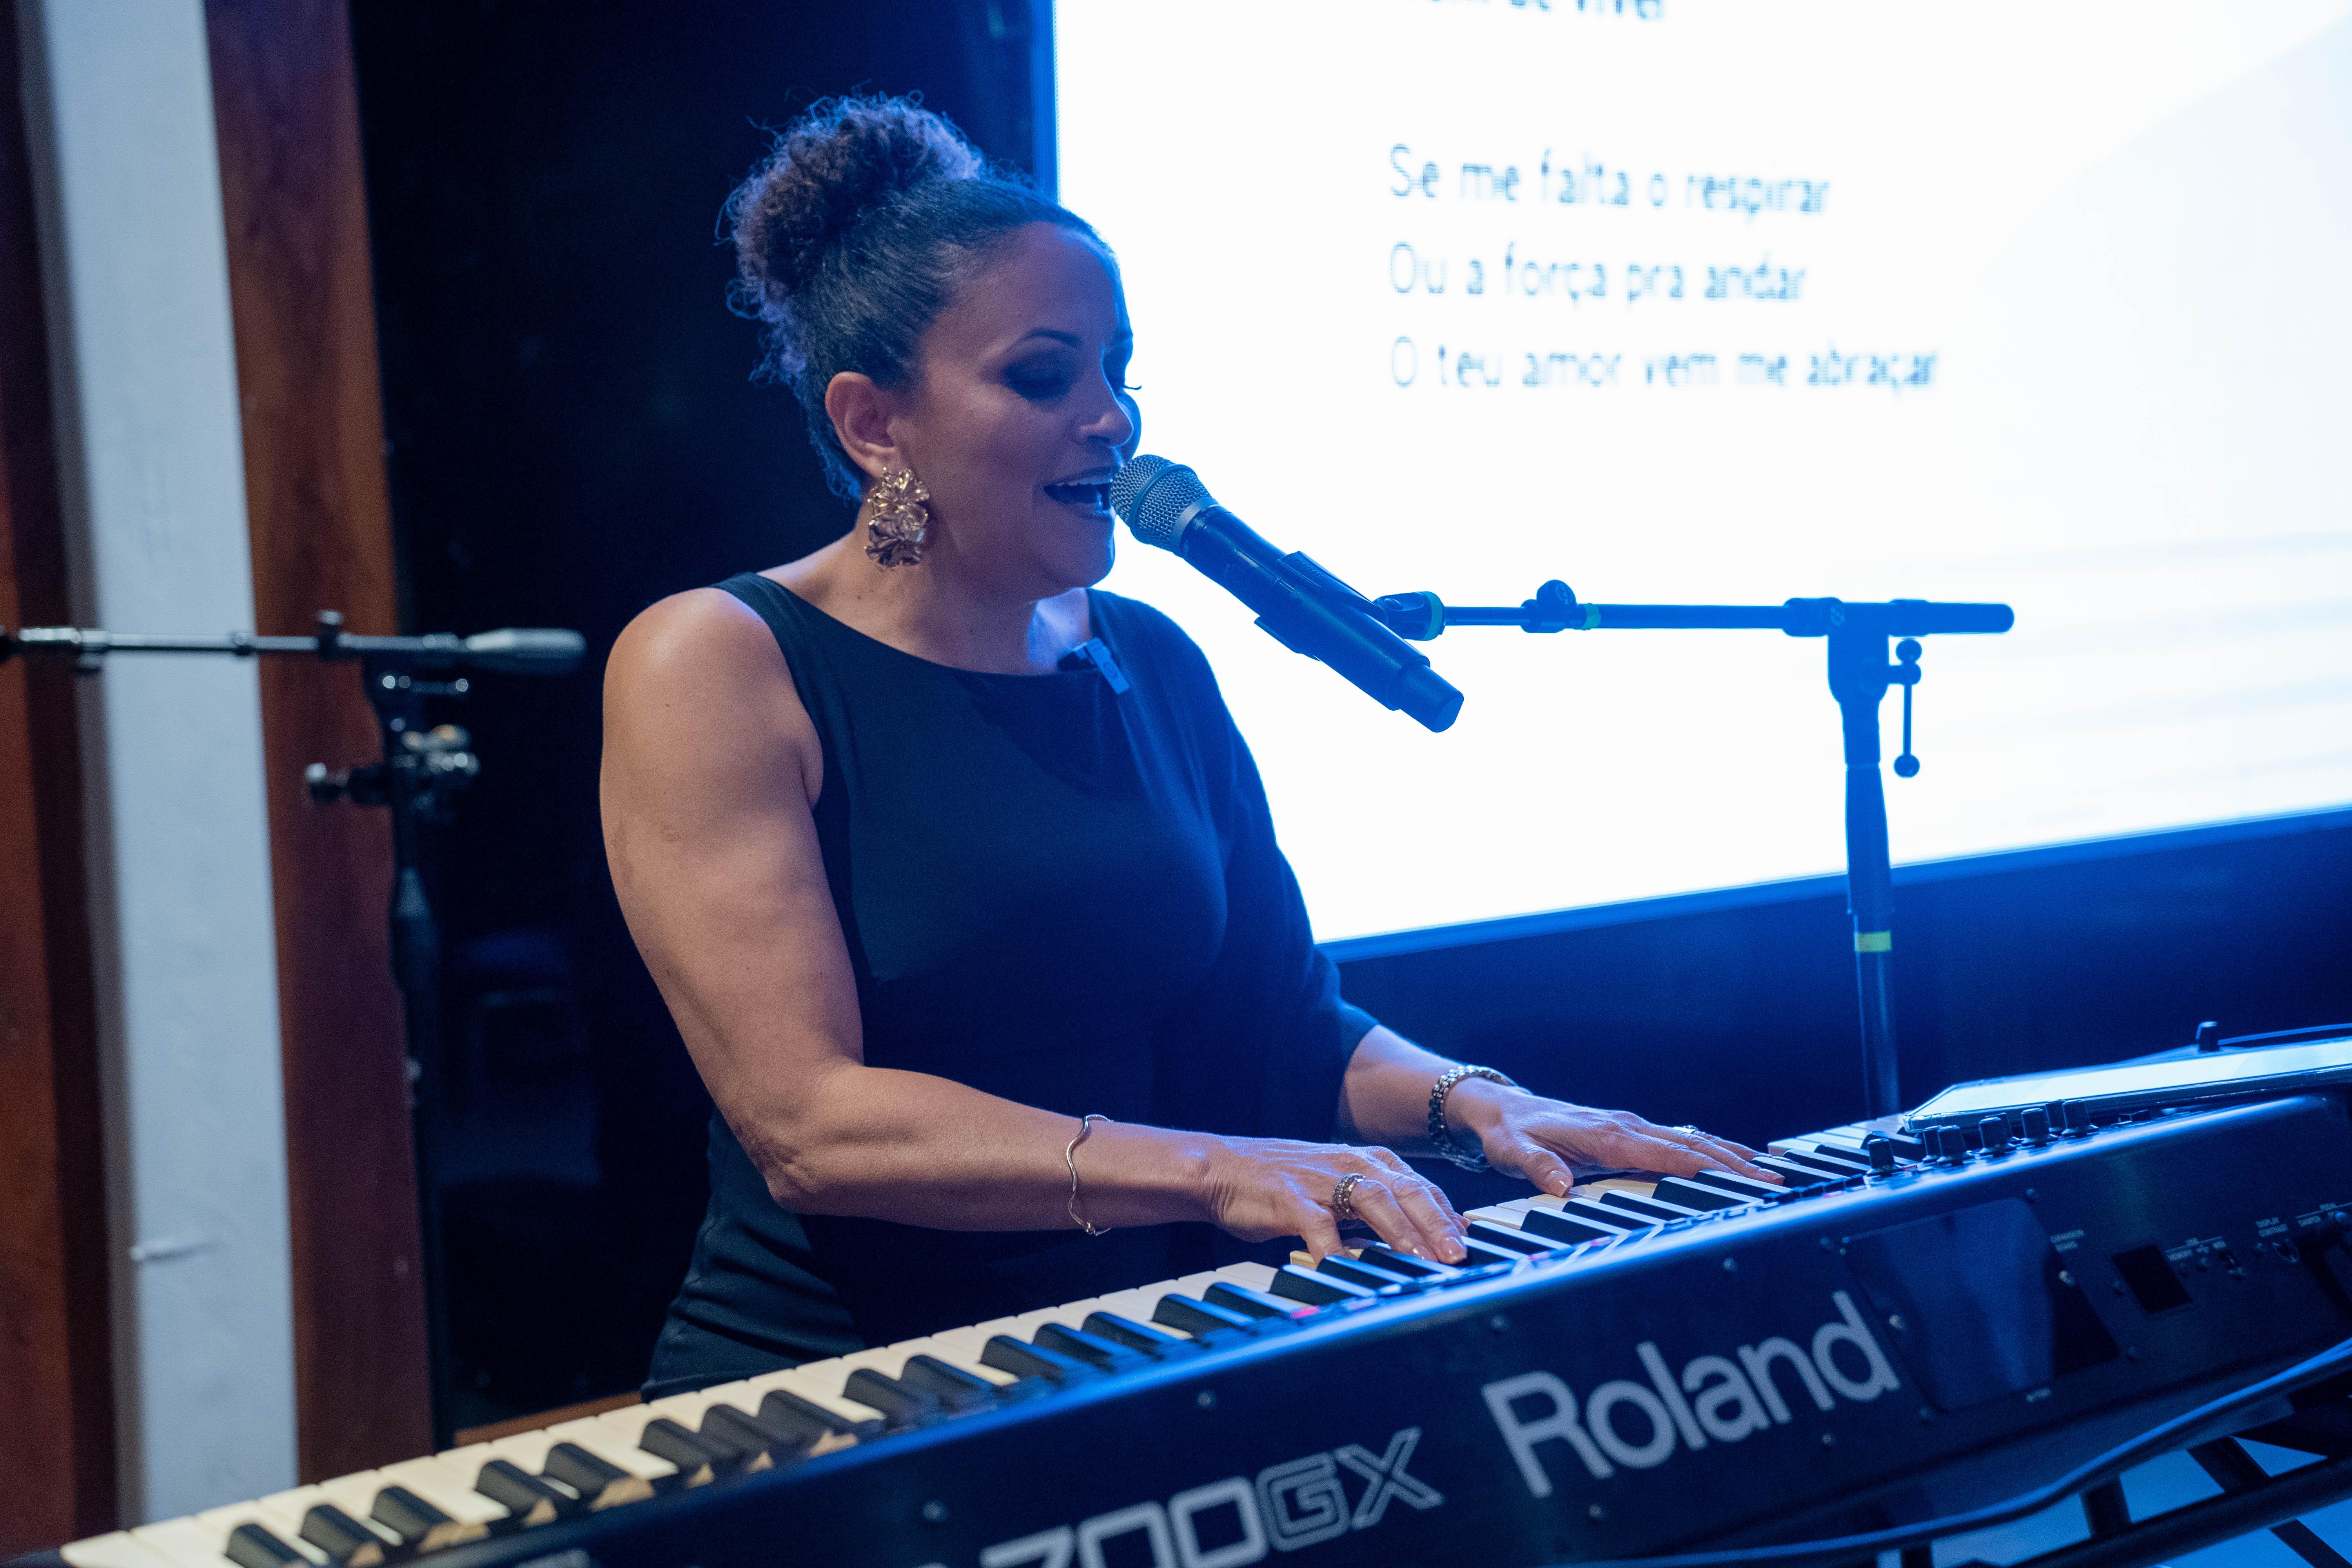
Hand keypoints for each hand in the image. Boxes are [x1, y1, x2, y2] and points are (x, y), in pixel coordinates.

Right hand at [1199, 1137, 1468, 1263]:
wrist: (1222, 1168)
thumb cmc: (1284, 1185)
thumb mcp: (1339, 1190)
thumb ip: (1379, 1210)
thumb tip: (1425, 1240)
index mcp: (1368, 1161)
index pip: (1422, 1187)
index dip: (1450, 1216)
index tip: (1474, 1244)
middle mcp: (1351, 1163)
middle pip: (1408, 1191)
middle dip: (1439, 1223)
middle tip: (1462, 1256)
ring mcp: (1321, 1180)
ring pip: (1375, 1200)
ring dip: (1404, 1232)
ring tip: (1425, 1261)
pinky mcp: (1290, 1198)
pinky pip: (1319, 1226)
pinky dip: (1336, 1251)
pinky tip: (1349, 1272)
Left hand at [1445, 1081, 1777, 1195]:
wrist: (1499, 1110)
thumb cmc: (1509, 1134)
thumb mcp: (1513, 1153)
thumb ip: (1538, 1168)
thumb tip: (1560, 1185)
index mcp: (1606, 1135)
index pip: (1666, 1154)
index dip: (1706, 1167)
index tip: (1742, 1178)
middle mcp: (1624, 1127)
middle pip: (1689, 1145)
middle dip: (1733, 1162)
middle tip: (1774, 1181)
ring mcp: (1628, 1128)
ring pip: (1687, 1139)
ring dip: (1727, 1153)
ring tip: (1768, 1171)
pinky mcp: (1626, 1133)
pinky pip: (1674, 1139)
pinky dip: (1706, 1147)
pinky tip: (1728, 1158)